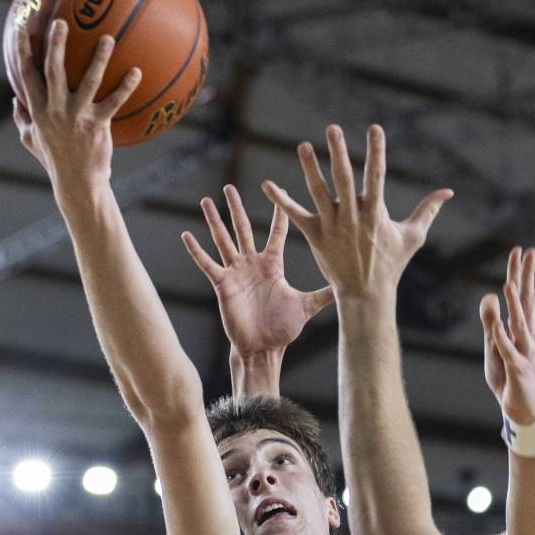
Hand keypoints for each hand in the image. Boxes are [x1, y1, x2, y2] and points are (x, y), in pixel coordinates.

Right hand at [12, 19, 140, 195]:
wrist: (78, 183)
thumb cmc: (55, 161)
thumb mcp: (31, 140)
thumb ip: (22, 119)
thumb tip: (14, 100)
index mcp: (37, 109)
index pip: (26, 73)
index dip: (22, 49)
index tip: (22, 27)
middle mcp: (56, 110)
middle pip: (53, 70)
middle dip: (55, 43)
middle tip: (61, 22)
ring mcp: (78, 117)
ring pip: (88, 80)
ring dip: (99, 57)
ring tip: (108, 38)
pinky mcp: (98, 126)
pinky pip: (115, 102)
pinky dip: (126, 86)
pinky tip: (137, 72)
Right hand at [181, 185, 333, 358]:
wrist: (263, 348)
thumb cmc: (283, 330)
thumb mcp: (306, 307)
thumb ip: (324, 294)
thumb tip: (347, 285)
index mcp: (273, 265)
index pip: (276, 233)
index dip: (278, 213)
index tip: (279, 189)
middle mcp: (253, 264)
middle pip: (243, 229)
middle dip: (237, 208)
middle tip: (230, 187)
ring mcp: (236, 273)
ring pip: (223, 240)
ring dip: (214, 221)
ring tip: (206, 201)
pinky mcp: (223, 285)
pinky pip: (207, 264)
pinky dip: (197, 250)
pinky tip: (187, 234)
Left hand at [260, 124, 452, 302]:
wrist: (365, 293)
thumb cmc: (391, 264)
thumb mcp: (413, 236)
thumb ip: (428, 210)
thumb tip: (449, 192)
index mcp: (375, 213)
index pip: (377, 176)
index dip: (376, 152)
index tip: (375, 128)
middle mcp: (352, 217)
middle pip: (344, 179)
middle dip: (339, 153)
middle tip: (333, 128)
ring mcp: (332, 226)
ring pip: (319, 193)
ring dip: (310, 169)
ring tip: (303, 146)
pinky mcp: (315, 236)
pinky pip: (296, 215)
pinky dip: (281, 201)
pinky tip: (267, 185)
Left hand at [479, 247, 534, 423]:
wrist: (523, 410)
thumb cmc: (509, 376)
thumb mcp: (494, 346)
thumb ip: (491, 323)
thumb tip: (488, 296)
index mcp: (522, 330)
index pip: (523, 296)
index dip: (521, 273)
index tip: (521, 251)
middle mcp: (528, 337)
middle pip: (526, 302)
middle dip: (524, 278)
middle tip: (526, 252)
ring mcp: (524, 353)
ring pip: (519, 325)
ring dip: (514, 305)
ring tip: (508, 284)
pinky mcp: (518, 370)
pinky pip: (509, 352)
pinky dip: (503, 338)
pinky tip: (498, 325)